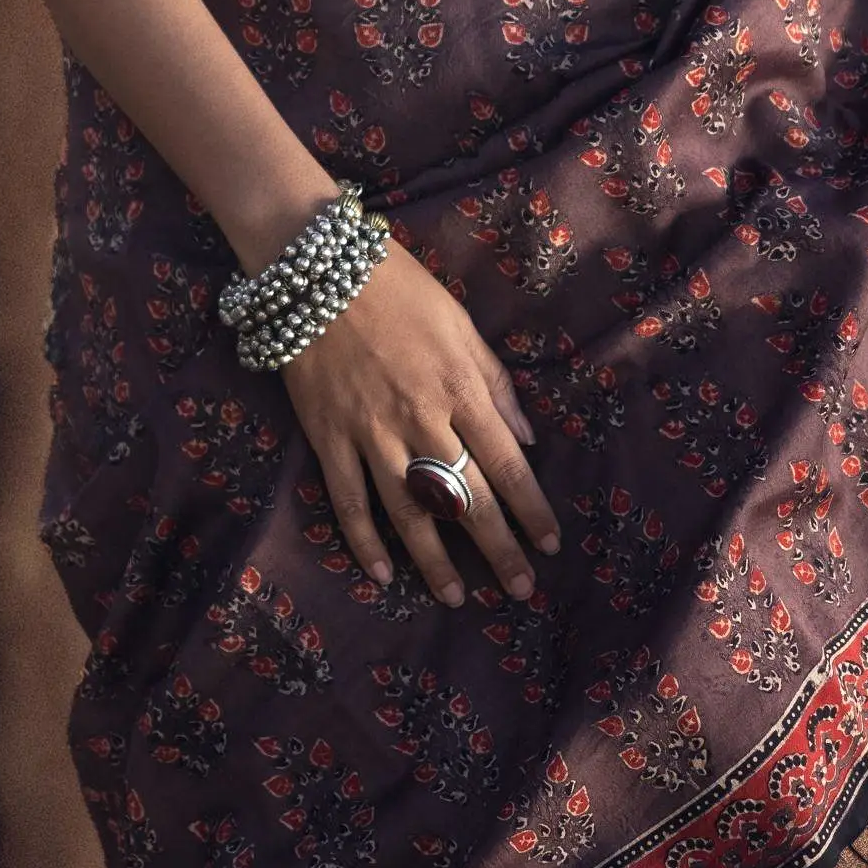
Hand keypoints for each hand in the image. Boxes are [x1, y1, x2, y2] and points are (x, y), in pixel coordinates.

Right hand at [281, 240, 560, 606]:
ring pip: (408, 512)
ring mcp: (370, 433)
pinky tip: (382, 573)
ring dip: (434, 561)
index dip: (530, 509)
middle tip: (519, 589)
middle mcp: (419, 419)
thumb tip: (526, 441)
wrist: (318, 269)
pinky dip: (363, 541)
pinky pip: (348, 500)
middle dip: (497, 548)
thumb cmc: (400, 290)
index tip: (549, 544)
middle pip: (465, 498)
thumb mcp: (462, 325)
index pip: (506, 464)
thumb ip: (496, 384)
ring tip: (455, 598)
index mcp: (459, 389)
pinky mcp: (328, 438)